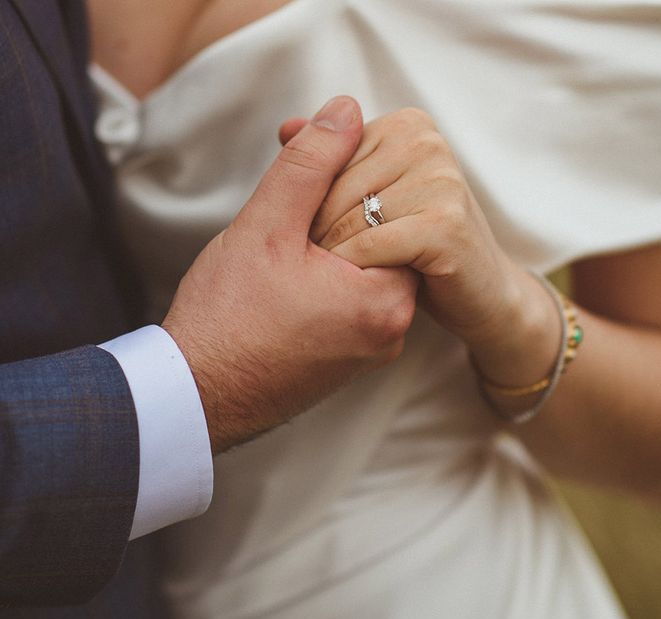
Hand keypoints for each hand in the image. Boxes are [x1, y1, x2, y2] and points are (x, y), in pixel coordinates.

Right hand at [163, 97, 418, 452]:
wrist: (196, 394)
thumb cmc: (226, 318)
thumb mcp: (266, 226)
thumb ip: (310, 165)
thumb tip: (344, 111)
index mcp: (385, 301)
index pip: (393, 215)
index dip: (346, 189)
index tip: (302, 194)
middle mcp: (391, 332)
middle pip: (379, 244)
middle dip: (334, 219)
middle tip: (284, 225)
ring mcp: (371, 351)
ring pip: (362, 272)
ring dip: (326, 250)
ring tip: (277, 256)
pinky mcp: (348, 361)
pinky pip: (349, 304)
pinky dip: (324, 282)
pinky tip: (283, 282)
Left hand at [279, 108, 559, 386]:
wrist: (479, 293)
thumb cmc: (419, 246)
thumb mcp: (373, 197)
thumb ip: (332, 161)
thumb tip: (287, 127)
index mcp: (405, 125)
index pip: (325, 160)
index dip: (308, 206)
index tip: (311, 238)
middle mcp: (425, 142)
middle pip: (332, 188)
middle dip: (315, 232)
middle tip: (313, 267)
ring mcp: (440, 180)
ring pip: (346, 219)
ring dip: (330, 257)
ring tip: (332, 279)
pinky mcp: (445, 225)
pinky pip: (370, 247)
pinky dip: (353, 272)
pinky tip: (356, 288)